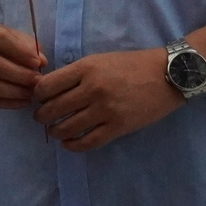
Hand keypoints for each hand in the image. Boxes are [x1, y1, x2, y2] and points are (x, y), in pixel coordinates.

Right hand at [0, 20, 44, 109]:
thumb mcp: (16, 37)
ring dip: (12, 91)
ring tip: (31, 93)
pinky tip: (22, 102)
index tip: (38, 62)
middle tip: (37, 81)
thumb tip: (42, 62)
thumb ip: (30, 47)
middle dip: (18, 74)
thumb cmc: (3, 44)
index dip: (19, 51)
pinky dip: (4, 103)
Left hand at [33, 47, 183, 151]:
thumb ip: (75, 74)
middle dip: (41, 116)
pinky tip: (68, 143)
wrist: (169, 75)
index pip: (46, 87)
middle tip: (41, 117)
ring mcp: (106, 110)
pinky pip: (88, 142)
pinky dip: (73, 145)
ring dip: (54, 132)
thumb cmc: (130, 65)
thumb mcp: (98, 60)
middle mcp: (92, 89)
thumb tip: (48, 89)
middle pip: (52, 109)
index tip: (38, 99)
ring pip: (67, 128)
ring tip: (54, 130)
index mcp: (85, 69)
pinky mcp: (119, 127)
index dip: (37, 95)